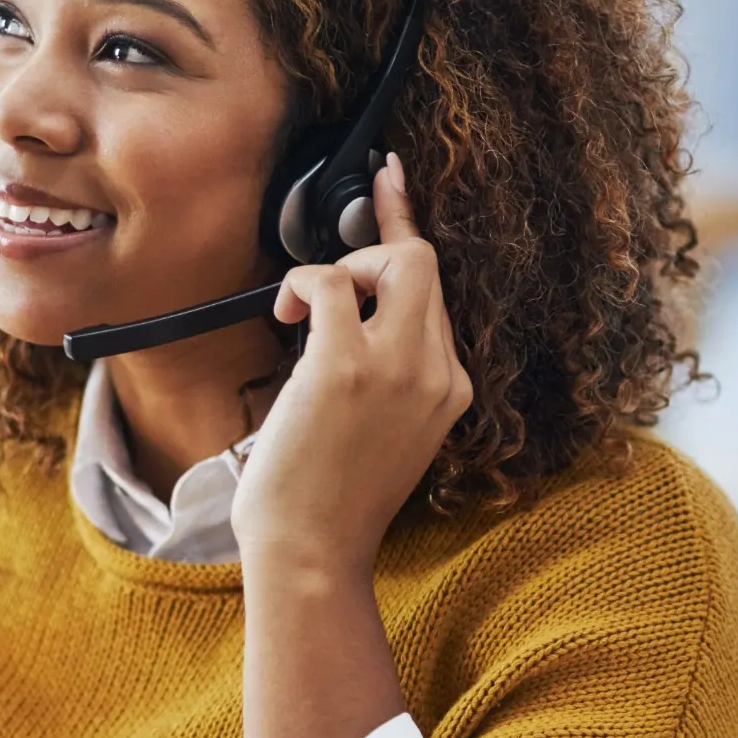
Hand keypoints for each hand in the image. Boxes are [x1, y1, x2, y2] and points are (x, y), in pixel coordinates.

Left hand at [230, 153, 473, 572]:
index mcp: (451, 389)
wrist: (312, 553)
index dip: (407, 238)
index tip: (391, 184)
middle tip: (330, 270)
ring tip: (302, 313)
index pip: (439, 297)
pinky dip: (304, 283)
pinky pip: (333, 282)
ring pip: (396, 259)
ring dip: (341, 267)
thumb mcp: (387, 433)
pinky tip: (286, 315)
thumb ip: (391, 376)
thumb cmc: (330, 502)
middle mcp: (436, 372)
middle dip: (376, 243)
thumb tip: (350, 317)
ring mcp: (398, 366)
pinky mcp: (347, 365)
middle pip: (426, 263)